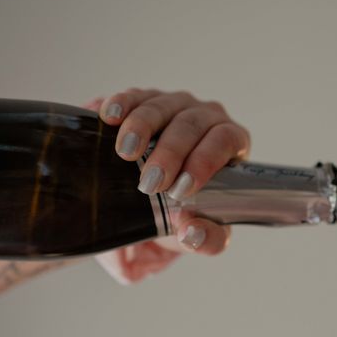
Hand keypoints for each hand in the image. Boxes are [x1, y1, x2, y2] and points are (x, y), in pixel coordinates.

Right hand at [87, 90, 250, 283]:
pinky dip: (121, 105)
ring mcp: (173, 106)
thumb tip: (193, 232)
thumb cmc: (182, 213)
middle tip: (150, 182)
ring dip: (143, 127)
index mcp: (228, 145)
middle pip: (192, 123)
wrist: (144, 211)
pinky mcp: (141, 101)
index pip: (225, 140)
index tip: (182, 188)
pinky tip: (108, 118)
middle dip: (170, 152)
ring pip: (161, 106)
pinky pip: (133, 96)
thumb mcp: (197, 233)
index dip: (205, 160)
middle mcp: (204, 119)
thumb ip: (206, 240)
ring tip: (126, 153)